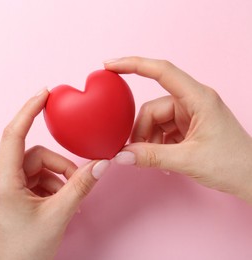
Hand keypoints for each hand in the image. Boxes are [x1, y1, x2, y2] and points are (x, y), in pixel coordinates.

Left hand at [0, 89, 109, 259]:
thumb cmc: (27, 250)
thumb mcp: (59, 215)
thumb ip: (81, 186)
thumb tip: (102, 163)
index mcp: (3, 182)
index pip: (14, 134)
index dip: (29, 110)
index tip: (44, 93)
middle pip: (36, 155)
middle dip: (60, 167)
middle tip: (76, 185)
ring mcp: (2, 186)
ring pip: (37, 166)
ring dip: (56, 179)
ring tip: (65, 203)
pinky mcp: (8, 192)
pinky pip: (33, 177)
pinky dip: (49, 185)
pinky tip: (55, 204)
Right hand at [104, 57, 251, 202]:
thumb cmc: (233, 164)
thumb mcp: (188, 160)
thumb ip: (151, 157)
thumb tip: (120, 156)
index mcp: (198, 98)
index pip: (161, 71)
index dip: (133, 65)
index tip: (110, 66)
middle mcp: (193, 101)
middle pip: (152, 108)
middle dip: (141, 131)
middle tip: (136, 154)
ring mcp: (191, 113)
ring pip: (155, 120)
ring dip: (149, 141)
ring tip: (155, 160)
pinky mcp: (189, 125)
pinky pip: (162, 129)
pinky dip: (157, 144)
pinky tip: (163, 160)